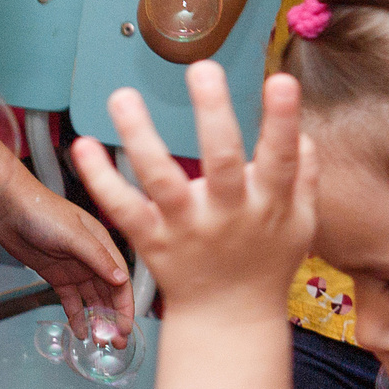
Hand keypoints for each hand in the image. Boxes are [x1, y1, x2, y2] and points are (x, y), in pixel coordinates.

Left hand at [0, 162, 137, 333]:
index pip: (120, 280)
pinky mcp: (55, 275)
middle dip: (114, 318)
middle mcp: (92, 259)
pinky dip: (76, 315)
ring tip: (100, 342)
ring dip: (97, 320)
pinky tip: (80, 331)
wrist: (8, 207)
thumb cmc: (42, 211)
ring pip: (91, 299)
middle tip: (116, 343)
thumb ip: (98, 258)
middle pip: (108, 293)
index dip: (125, 305)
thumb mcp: (74, 235)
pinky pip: (70, 300)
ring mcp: (74, 268)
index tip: (125, 328)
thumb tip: (121, 280)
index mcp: (102, 245)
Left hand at [69, 63, 315, 324]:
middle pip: (223, 160)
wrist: (229, 319)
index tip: (281, 80)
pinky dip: (101, 178)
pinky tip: (83, 145)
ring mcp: (186, 227)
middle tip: (203, 68)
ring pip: (162, 179)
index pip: (280, 157)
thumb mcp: (300, 224)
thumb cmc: (265, 264)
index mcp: (269, 204)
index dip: (282, 120)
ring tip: (122, 96)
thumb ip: (304, 177)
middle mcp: (227, 214)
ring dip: (141, 136)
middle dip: (214, 113)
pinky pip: (122, 208)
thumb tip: (304, 133)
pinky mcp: (150, 240)